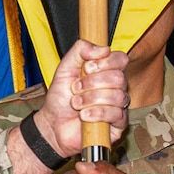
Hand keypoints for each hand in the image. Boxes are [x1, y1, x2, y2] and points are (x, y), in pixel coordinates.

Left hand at [36, 41, 129, 155]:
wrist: (53, 124)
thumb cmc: (60, 98)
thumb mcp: (65, 68)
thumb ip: (80, 50)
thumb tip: (104, 49)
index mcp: (106, 71)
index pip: (121, 59)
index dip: (106, 62)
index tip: (87, 68)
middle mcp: (115, 87)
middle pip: (119, 78)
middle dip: (92, 83)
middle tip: (76, 88)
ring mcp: (118, 106)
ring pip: (117, 96)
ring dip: (91, 99)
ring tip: (76, 104)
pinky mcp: (118, 124)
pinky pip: (116, 114)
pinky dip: (96, 114)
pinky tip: (84, 116)